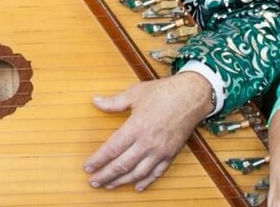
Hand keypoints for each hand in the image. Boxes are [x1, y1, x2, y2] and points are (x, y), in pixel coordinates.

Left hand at [82, 73, 213, 190]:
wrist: (191, 96)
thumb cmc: (163, 92)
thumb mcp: (135, 93)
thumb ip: (114, 102)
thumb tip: (95, 101)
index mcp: (136, 127)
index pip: (112, 149)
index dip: (98, 160)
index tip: (88, 167)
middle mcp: (147, 142)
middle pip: (122, 165)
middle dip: (105, 175)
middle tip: (93, 182)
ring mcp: (160, 151)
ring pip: (138, 173)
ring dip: (122, 182)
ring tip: (109, 186)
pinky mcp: (171, 154)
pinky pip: (157, 173)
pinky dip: (146, 182)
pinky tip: (137, 187)